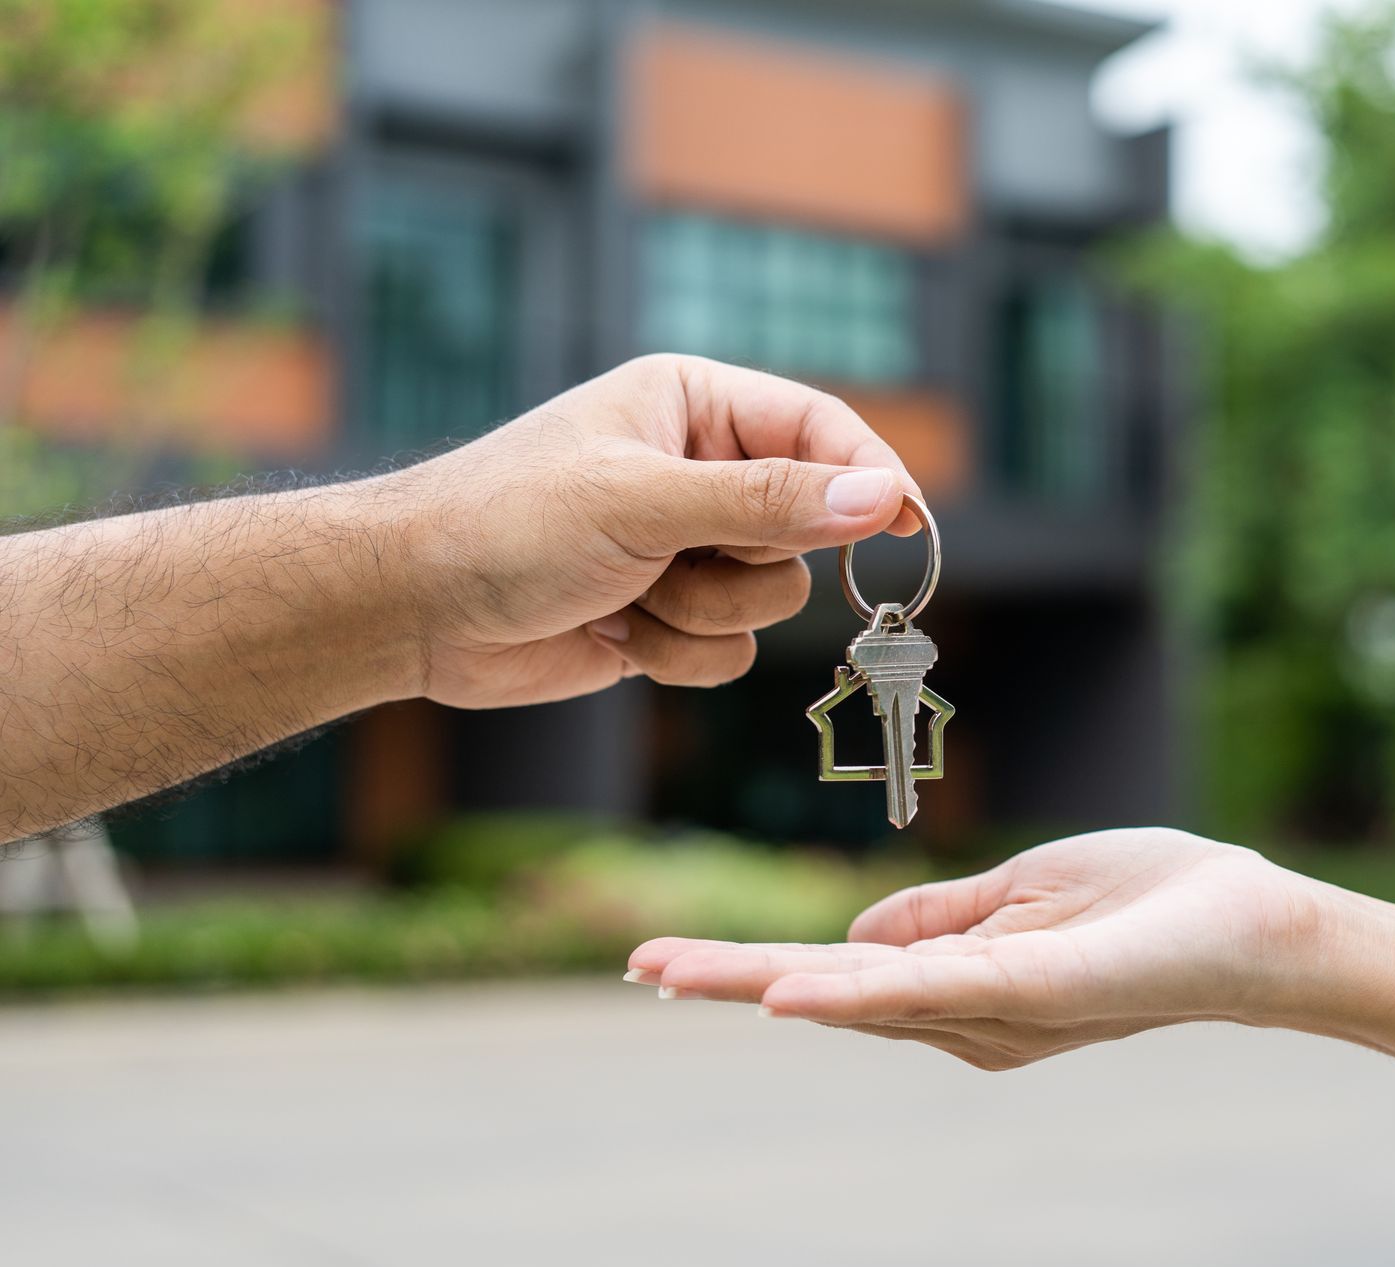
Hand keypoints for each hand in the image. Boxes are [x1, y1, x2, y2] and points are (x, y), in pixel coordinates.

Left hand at [382, 355, 921, 708]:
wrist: (412, 610)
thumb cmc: (507, 523)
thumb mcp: (644, 501)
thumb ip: (767, 502)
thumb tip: (880, 498)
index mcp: (695, 405)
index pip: (822, 429)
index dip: (867, 477)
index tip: (905, 525)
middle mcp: (700, 471)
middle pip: (806, 530)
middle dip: (744, 562)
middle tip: (674, 557)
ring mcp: (686, 548)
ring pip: (773, 602)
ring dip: (701, 615)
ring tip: (624, 596)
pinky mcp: (669, 617)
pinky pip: (732, 652)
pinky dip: (676, 657)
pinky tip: (609, 632)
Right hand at [628, 828, 1332, 1069]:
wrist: (1260, 924)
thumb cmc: (1153, 902)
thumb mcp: (1025, 894)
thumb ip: (940, 921)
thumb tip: (851, 939)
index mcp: (963, 983)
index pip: (840, 974)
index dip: (756, 968)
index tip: (667, 961)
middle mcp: (970, 1016)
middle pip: (831, 994)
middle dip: (730, 981)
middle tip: (639, 966)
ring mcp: (998, 1011)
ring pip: (861, 995)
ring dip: (762, 982)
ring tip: (671, 970)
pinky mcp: (1035, 994)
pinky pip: (934, 992)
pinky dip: (856, 992)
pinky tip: (792, 990)